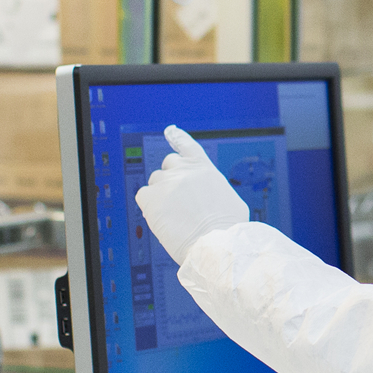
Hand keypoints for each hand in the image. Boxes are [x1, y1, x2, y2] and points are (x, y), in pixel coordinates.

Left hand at [134, 126, 250, 262]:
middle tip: (178, 198)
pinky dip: (149, 205)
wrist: (216, 242)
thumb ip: (212, 189)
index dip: (178, 137)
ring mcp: (166, 183)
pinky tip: (161, 218)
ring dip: (161, 193)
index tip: (170, 130)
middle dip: (171, 177)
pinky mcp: (151, 199)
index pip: (187, 145)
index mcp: (204, 168)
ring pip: (155, 181)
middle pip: (168, 164)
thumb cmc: (228, 228)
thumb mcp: (229, 199)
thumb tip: (206, 196)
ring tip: (174, 215)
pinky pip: (143, 196)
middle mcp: (183, 170)